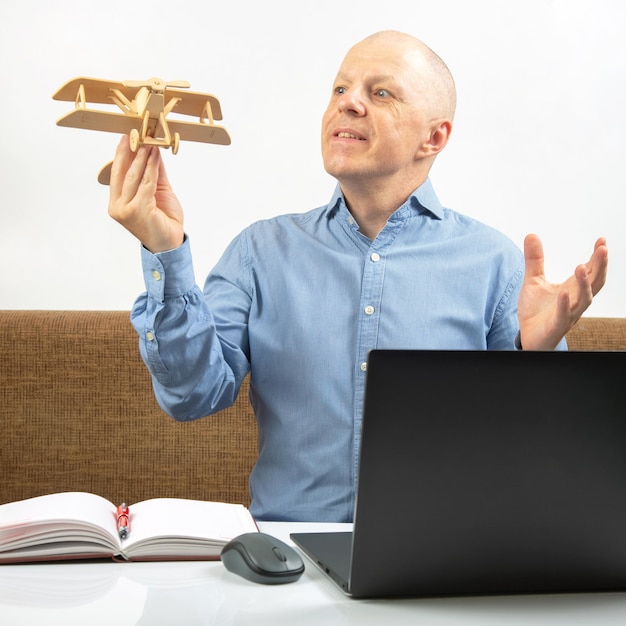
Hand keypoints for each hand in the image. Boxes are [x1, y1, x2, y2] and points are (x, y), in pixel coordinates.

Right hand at [108, 135, 184, 252]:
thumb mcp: (156, 192)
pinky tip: (155, 156)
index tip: (127, 137)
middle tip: (137, 134)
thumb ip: (152, 174)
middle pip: (123, 172)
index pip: (117, 173)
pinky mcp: (138, 210)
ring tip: (148, 142)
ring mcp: (126, 209)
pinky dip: (151, 168)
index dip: (122, 154)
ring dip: (142, 157)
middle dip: (130, 151)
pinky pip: (146, 184)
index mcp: (117, 202)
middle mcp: (117, 206)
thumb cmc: (162, 221)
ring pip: (134, 176)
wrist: (170, 244)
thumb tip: (151, 151)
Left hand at [517, 234, 607, 349]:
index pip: (592, 270)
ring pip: (584, 299)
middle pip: (595, 282)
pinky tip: (563, 293)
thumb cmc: (536, 310)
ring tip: (581, 267)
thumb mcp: (533, 280)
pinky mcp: (556, 326)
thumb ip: (535, 259)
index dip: (598, 257)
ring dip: (585, 284)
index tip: (602, 240)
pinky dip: (565, 305)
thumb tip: (531, 234)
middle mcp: (575, 300)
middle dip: (600, 266)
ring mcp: (568, 314)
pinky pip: (564, 316)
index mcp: (573, 288)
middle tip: (602, 248)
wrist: (528, 336)